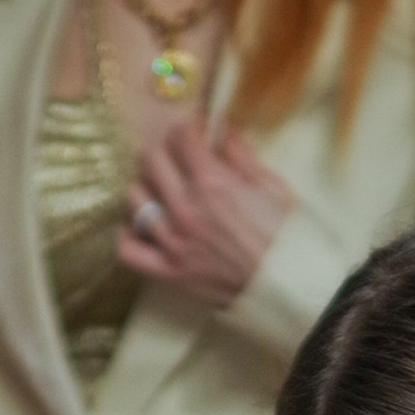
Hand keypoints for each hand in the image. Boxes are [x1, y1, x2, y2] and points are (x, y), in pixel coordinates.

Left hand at [118, 119, 290, 307]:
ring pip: (134, 197)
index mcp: (212, 182)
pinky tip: (140, 225)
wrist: (287, 287)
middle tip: (177, 158)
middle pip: (150, 159)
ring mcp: (173, 241)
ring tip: (160, 190)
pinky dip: (128, 234)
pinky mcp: (168, 271)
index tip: (195, 129)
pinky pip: (127, 249)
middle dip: (165, 151)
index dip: (189, 126)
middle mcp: (186, 207)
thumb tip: (223, 130)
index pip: (180, 135)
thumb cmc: (286, 237)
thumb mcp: (272, 186)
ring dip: (145, 187)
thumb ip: (242, 155)